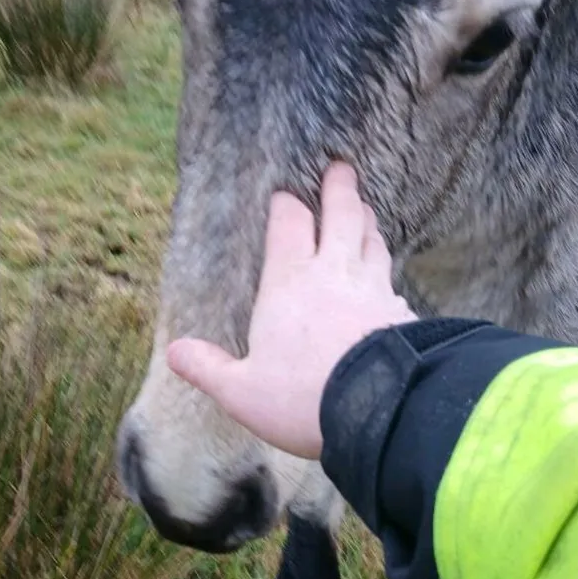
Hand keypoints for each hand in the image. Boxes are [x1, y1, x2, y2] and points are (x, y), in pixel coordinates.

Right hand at [167, 163, 415, 459]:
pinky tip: (388, 281)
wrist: (379, 411)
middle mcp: (334, 275)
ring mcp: (373, 290)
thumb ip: (209, 368)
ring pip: (372, 241)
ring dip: (367, 222)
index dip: (286, 205)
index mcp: (289, 282)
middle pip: (341, 216)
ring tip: (365, 211)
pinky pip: (393, 282)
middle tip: (341, 168)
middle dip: (339, 189)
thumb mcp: (242, 391)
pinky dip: (388, 272)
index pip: (288, 224)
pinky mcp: (402, 314)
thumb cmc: (302, 397)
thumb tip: (175, 352)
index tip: (284, 195)